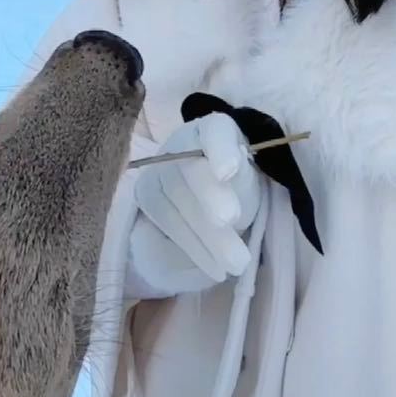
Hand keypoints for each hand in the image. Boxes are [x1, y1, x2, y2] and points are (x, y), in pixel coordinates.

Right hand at [130, 114, 260, 287]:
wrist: (212, 200)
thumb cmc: (237, 187)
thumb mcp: (249, 181)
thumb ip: (241, 180)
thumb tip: (227, 178)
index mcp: (215, 129)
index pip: (215, 131)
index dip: (220, 149)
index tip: (228, 172)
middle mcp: (180, 143)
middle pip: (190, 169)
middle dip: (210, 198)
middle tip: (231, 222)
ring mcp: (158, 168)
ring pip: (174, 199)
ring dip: (204, 235)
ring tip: (235, 263)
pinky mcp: (146, 194)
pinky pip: (162, 219)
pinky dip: (190, 246)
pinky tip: (213, 267)